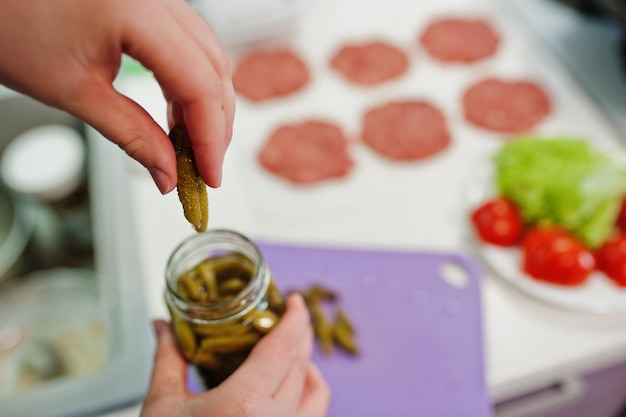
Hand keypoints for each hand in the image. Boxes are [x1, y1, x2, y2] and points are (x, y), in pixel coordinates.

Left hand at [0, 0, 234, 192]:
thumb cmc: (9, 25)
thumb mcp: (74, 92)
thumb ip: (132, 135)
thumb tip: (168, 173)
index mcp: (137, 11)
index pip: (200, 85)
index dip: (211, 139)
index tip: (209, 176)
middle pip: (215, 69)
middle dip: (216, 126)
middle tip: (202, 168)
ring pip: (209, 56)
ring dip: (208, 106)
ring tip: (191, 146)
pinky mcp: (150, 3)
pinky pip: (190, 45)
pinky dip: (192, 84)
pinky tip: (181, 114)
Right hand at [141, 293, 330, 416]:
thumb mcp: (163, 406)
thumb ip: (168, 360)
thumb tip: (163, 326)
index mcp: (243, 407)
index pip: (281, 349)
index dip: (294, 319)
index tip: (297, 302)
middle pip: (301, 365)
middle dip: (299, 336)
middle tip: (289, 318)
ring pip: (317, 393)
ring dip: (309, 366)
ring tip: (293, 351)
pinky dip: (310, 394)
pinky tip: (293, 387)